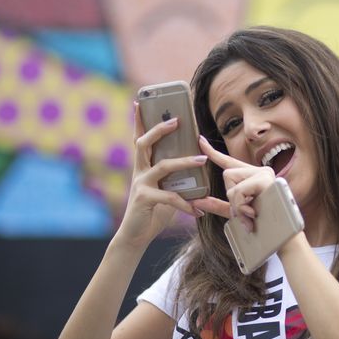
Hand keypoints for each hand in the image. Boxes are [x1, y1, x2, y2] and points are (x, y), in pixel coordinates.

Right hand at [114, 103, 205, 248]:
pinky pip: (170, 197)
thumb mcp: (166, 191)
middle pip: (144, 143)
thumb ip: (176, 179)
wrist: (136, 236)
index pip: (139, 139)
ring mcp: (140, 184)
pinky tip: (198, 211)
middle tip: (176, 120)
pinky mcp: (145, 199)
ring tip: (202, 160)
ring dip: (184, 162)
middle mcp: (139, 172)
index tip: (139, 102)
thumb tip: (195, 166)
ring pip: (162, 166)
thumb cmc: (153, 212)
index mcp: (143, 167)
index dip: (138, 121)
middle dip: (159, 130)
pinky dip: (186, 204)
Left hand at [192, 136, 274, 231]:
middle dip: (232, 198)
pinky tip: (254, 213)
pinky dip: (241, 205)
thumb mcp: (236, 213)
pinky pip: (239, 190)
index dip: (213, 152)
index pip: (229, 162)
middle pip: (227, 175)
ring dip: (236, 203)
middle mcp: (260, 171)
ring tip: (252, 214)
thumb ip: (217, 206)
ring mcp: (265, 174)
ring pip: (231, 181)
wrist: (283, 235)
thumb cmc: (264, 225)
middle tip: (246, 213)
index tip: (200, 140)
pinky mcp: (266, 180)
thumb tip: (197, 202)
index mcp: (252, 177)